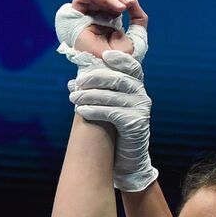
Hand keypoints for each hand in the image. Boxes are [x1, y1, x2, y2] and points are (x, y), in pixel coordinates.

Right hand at [55, 0, 148, 68]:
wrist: (109, 70)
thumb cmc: (122, 60)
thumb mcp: (138, 36)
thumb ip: (139, 17)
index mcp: (107, 24)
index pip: (112, 3)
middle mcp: (95, 20)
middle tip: (129, 3)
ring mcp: (85, 19)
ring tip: (124, 6)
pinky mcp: (74, 18)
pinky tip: (114, 6)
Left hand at [69, 49, 157, 191]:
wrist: (128, 160)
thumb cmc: (115, 132)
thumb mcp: (109, 108)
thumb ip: (97, 93)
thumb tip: (73, 82)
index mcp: (137, 88)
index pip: (132, 66)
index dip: (119, 59)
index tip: (103, 56)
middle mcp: (142, 96)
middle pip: (117, 79)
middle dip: (94, 79)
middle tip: (76, 84)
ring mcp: (141, 109)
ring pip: (112, 95)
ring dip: (89, 95)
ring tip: (72, 98)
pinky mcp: (135, 123)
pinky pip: (111, 112)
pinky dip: (94, 109)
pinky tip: (81, 110)